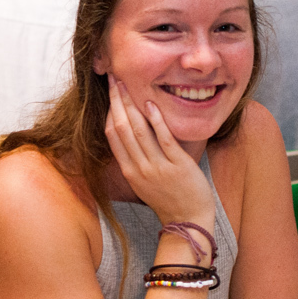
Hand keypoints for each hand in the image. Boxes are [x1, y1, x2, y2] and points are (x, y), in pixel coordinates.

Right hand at [104, 75, 214, 228]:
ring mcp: (157, 167)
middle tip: (114, 78)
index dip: (109, 110)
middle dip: (117, 100)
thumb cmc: (169, 199)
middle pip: (121, 128)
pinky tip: (151, 103)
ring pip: (138, 131)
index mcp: (129, 171)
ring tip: (127, 84)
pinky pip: (163, 139)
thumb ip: (137, 160)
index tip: (110, 91)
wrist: (188, 220)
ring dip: (131, 104)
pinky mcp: (177, 165)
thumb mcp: (144, 182)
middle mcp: (139, 168)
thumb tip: (132, 135)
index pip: (112, 135)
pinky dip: (156, 120)